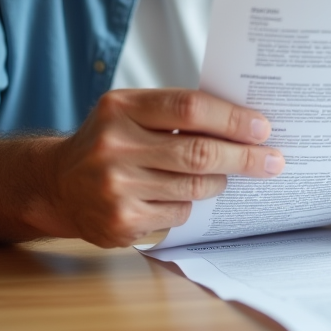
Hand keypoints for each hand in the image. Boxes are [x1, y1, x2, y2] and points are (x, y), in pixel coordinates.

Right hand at [40, 89, 284, 247]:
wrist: (57, 183)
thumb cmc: (109, 141)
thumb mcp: (130, 112)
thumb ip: (176, 112)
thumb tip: (243, 123)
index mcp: (120, 108)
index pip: (189, 107)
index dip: (231, 118)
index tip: (263, 128)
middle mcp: (113, 147)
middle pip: (198, 152)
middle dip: (244, 157)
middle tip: (273, 160)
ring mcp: (115, 188)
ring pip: (194, 187)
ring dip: (219, 182)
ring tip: (224, 176)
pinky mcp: (120, 222)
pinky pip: (178, 213)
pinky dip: (188, 205)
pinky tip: (178, 196)